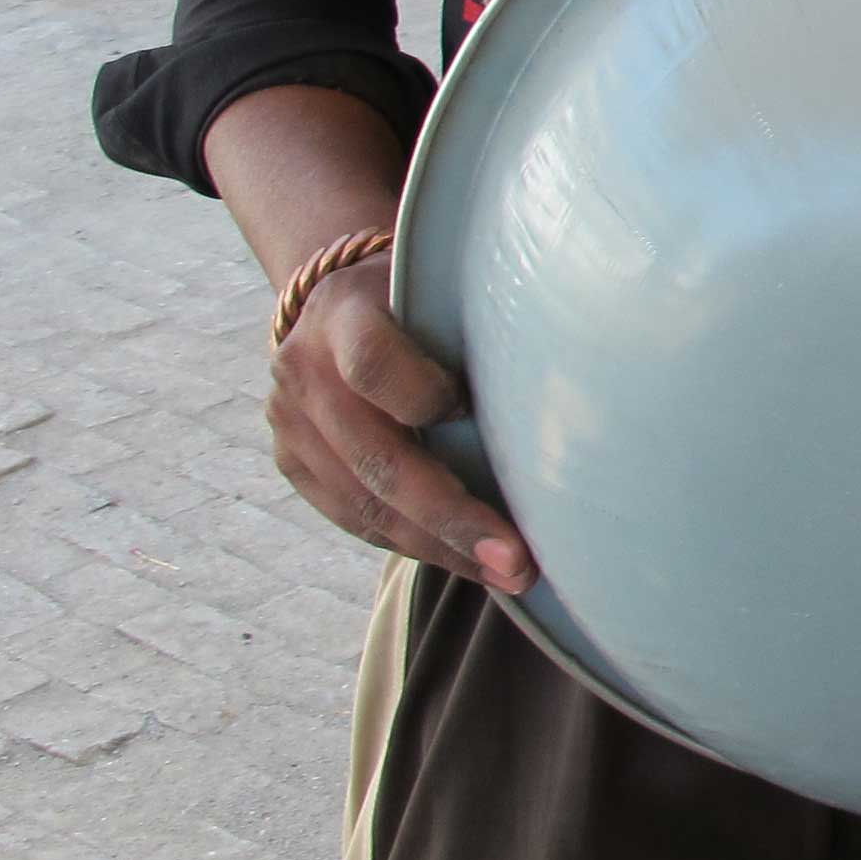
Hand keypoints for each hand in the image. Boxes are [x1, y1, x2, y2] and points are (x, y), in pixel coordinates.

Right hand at [266, 261, 534, 593]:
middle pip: (377, 457)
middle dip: (452, 517)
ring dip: (439, 548)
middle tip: (516, 559)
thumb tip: (570, 388)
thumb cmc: (422, 295)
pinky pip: (353, 519)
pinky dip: (412, 544)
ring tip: (504, 573)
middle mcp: (303, 370)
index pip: (374, 365)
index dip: (423, 397)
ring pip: (364, 504)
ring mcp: (289, 424)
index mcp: (343, 312)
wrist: (335, 299)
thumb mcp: (442, 286)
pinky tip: (465, 560)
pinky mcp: (293, 464)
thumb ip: (477, 322)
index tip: (473, 411)